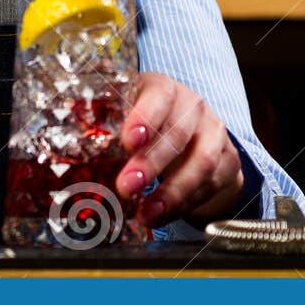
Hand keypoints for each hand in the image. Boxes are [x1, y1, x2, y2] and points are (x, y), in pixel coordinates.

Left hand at [115, 73, 246, 227]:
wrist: (193, 129)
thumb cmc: (147, 122)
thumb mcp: (126, 114)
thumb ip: (106, 127)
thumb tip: (75, 156)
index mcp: (163, 88)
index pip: (158, 96)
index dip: (144, 118)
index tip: (128, 141)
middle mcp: (193, 106)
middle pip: (177, 134)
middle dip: (151, 164)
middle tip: (126, 187)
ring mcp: (215, 132)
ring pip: (201, 163)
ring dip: (172, 192)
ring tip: (147, 214)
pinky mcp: (229, 159)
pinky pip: (212, 184)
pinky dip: (188, 204)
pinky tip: (165, 215)